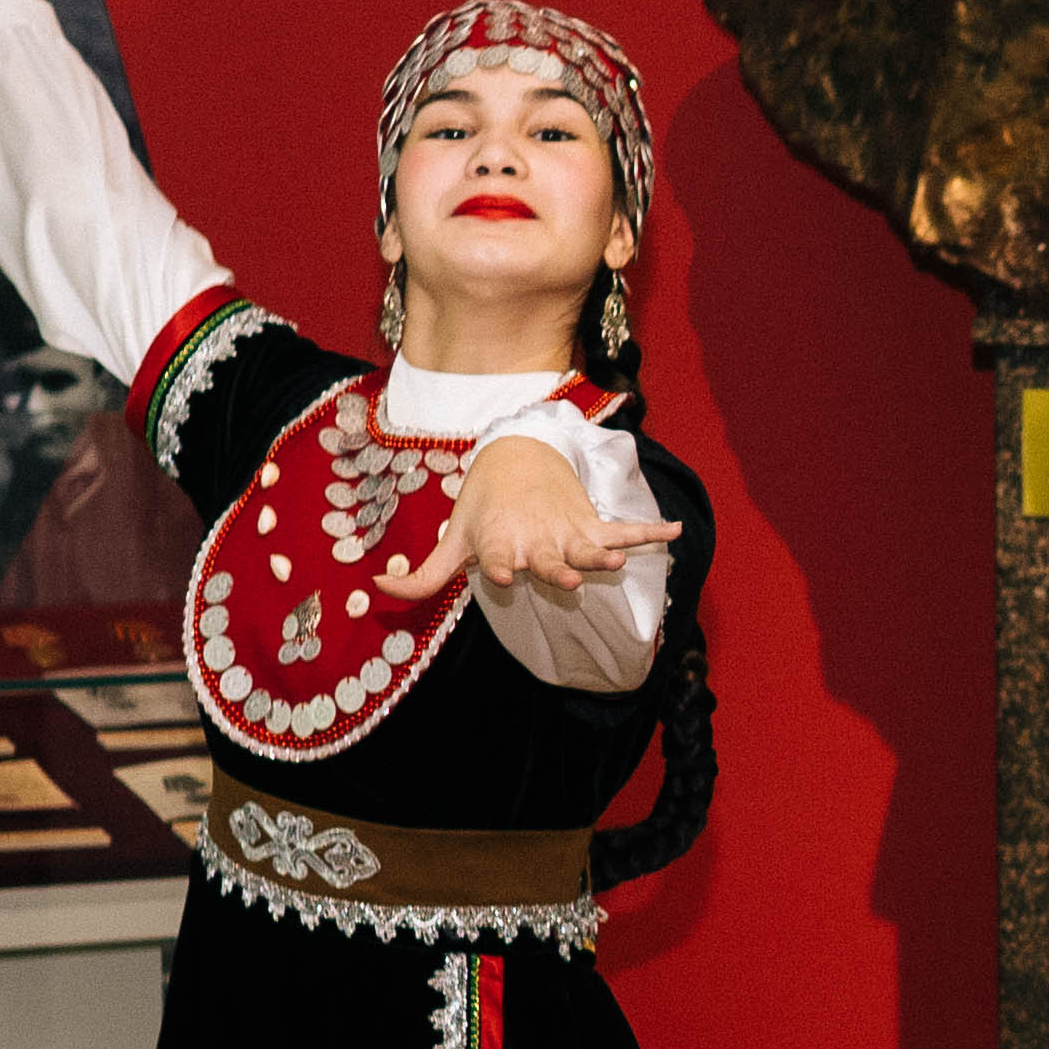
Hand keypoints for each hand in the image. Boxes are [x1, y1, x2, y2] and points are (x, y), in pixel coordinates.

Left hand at [391, 432, 678, 601]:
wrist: (514, 455)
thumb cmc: (480, 506)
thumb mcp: (450, 539)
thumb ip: (420, 578)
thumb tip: (374, 593)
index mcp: (500, 542)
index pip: (502, 559)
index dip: (505, 566)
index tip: (509, 575)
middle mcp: (535, 537)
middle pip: (549, 558)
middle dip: (559, 567)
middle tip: (567, 576)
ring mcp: (565, 530)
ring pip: (587, 546)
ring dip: (603, 553)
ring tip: (616, 559)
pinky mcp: (588, 523)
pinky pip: (623, 529)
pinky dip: (651, 531)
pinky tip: (674, 533)